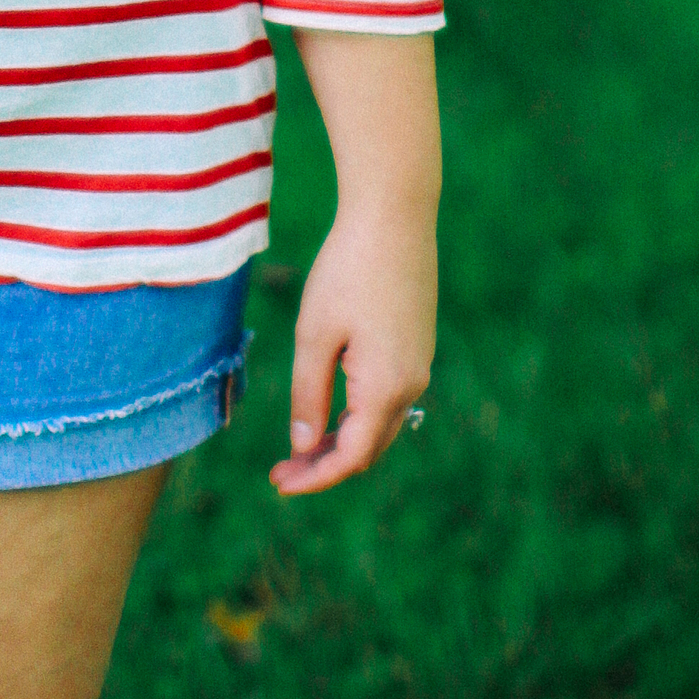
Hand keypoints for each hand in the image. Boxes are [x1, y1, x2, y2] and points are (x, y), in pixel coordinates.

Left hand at [271, 202, 436, 495]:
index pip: (350, 457)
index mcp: (386, 388)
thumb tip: (304, 446)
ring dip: (342, 440)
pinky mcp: (417, 345)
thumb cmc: (347, 271)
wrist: (394, 215)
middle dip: (326, 464)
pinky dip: (358, 414)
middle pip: (369, 448)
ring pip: (380, 424)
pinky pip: (388, 397)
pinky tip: (330, 407)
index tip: (278, 483)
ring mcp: (419, 364)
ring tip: (300, 445)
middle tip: (283, 469)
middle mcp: (411, 384)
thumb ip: (309, 396)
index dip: (314, 476)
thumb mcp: (315, 335)